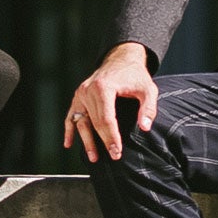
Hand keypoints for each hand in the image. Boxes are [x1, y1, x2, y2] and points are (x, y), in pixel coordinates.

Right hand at [63, 44, 159, 162]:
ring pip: (81, 121)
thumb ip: (148, 108)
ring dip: (86, 141)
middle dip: (103, 141)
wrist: (122, 59)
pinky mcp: (79, 96)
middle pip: (94, 122)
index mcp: (104, 87)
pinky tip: (68, 144)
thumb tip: (145, 127)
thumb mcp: (148, 90)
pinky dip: (69, 130)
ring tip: (93, 158)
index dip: (111, 137)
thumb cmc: (136, 76)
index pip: (106, 119)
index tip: (117, 152)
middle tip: (113, 156)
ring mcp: (81, 93)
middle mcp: (88, 90)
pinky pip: (71, 115)